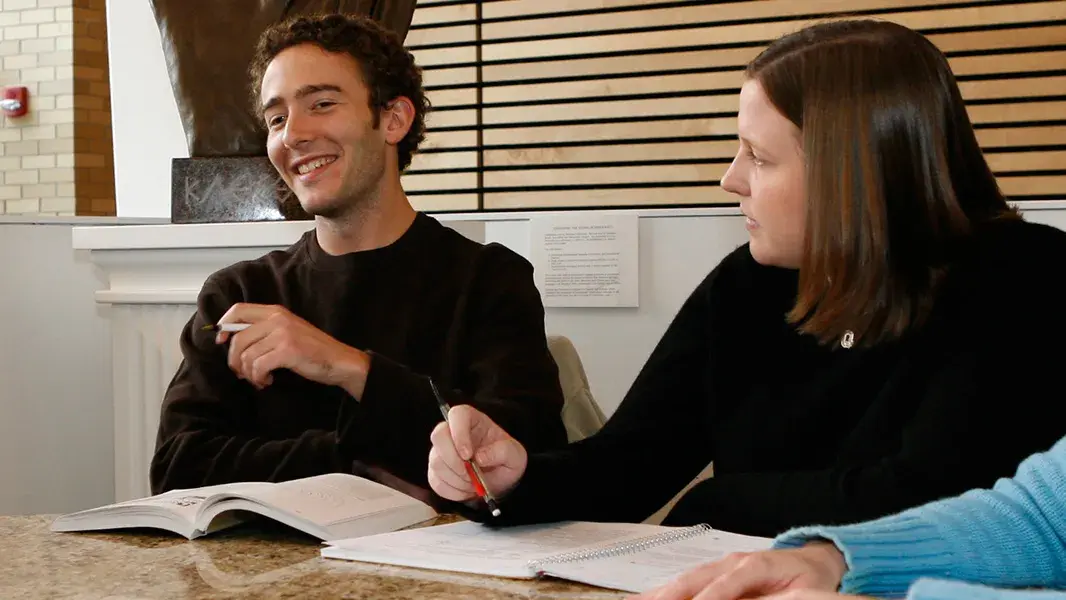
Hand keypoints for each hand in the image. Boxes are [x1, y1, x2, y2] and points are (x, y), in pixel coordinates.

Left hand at [214, 303, 369, 395]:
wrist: (339, 361)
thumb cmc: (313, 350)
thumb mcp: (288, 331)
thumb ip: (264, 330)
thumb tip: (232, 341)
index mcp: (276, 312)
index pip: (238, 309)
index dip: (224, 326)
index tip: (222, 342)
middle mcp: (277, 319)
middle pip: (238, 338)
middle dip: (234, 360)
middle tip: (242, 373)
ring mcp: (283, 334)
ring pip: (246, 355)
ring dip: (249, 373)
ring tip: (259, 379)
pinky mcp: (287, 351)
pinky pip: (258, 366)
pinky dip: (259, 378)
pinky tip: (268, 381)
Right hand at [428, 404, 526, 502]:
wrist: (500, 480)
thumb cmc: (507, 460)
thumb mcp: (515, 455)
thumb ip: (502, 452)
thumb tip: (480, 457)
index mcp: (472, 420)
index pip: (457, 415)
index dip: (459, 434)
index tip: (468, 455)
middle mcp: (452, 432)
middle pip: (438, 436)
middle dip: (453, 461)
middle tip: (470, 475)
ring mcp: (441, 451)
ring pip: (436, 462)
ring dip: (456, 479)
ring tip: (474, 484)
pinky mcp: (436, 471)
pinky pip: (435, 482)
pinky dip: (452, 491)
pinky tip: (466, 490)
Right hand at [634, 543, 847, 599]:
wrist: (814, 559)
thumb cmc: (810, 581)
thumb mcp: (804, 594)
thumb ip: (772, 599)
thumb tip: (753, 599)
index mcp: (756, 565)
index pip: (725, 586)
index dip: (707, 599)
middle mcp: (732, 562)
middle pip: (694, 580)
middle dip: (669, 597)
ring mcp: (720, 564)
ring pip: (684, 580)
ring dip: (658, 594)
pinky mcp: (714, 572)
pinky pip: (685, 582)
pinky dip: (663, 591)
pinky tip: (645, 598)